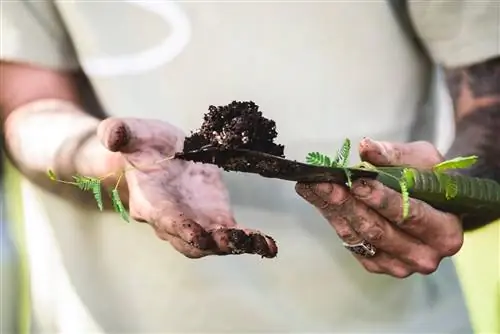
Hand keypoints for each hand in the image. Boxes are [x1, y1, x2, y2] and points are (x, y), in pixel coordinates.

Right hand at [97, 118, 276, 258]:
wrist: (153, 155)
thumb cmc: (138, 146)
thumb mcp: (128, 133)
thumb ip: (118, 132)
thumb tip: (112, 135)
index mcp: (150, 200)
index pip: (164, 219)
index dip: (181, 228)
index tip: (198, 236)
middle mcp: (172, 220)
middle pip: (191, 241)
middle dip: (212, 243)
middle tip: (233, 240)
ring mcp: (196, 221)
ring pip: (214, 243)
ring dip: (236, 245)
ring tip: (260, 243)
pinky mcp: (215, 216)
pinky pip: (232, 234)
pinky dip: (251, 240)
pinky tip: (269, 244)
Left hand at [295, 138, 463, 277]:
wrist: (433, 204)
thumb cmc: (431, 180)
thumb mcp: (423, 160)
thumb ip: (395, 155)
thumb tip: (366, 147)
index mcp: (445, 232)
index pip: (409, 215)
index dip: (381, 199)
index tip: (356, 183)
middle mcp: (423, 256)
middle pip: (378, 230)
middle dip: (348, 203)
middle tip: (323, 182)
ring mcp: (399, 264)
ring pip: (359, 236)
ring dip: (333, 209)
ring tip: (313, 185)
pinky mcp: (377, 265)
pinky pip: (350, 241)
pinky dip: (332, 217)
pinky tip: (317, 197)